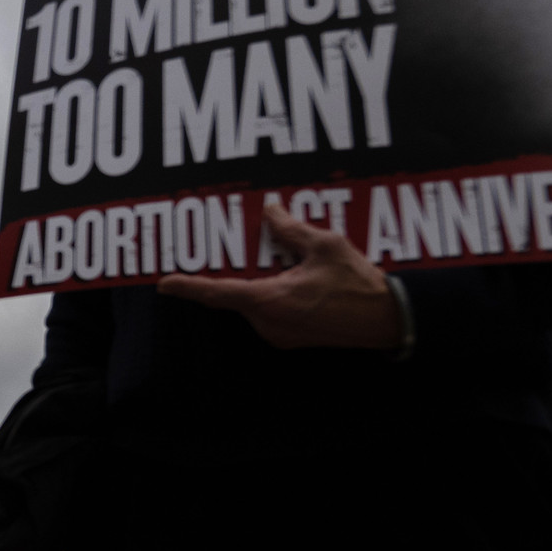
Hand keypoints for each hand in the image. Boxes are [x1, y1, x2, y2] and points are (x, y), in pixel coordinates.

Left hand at [156, 202, 401, 349]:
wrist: (388, 321)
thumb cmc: (358, 285)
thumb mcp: (325, 246)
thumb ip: (291, 229)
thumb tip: (269, 211)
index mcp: (271, 301)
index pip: (217, 292)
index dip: (188, 287)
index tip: (163, 283)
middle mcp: (269, 323)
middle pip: (233, 294)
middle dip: (233, 270)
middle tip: (235, 246)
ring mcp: (279, 335)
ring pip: (250, 302)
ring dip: (255, 280)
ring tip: (278, 259)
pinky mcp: (290, 339)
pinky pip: (267, 312)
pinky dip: (268, 293)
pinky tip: (289, 275)